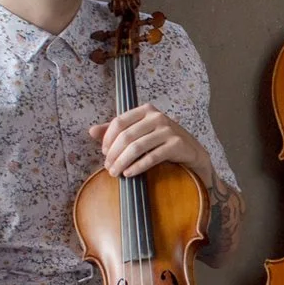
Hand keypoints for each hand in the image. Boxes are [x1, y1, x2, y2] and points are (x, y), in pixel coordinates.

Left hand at [88, 105, 211, 184]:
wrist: (192, 152)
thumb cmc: (162, 142)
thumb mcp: (139, 133)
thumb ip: (116, 131)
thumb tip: (91, 131)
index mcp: (146, 110)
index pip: (118, 122)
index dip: (107, 139)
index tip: (104, 153)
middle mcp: (157, 117)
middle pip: (126, 136)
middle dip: (114, 154)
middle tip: (108, 168)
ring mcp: (169, 130)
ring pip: (137, 147)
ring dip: (123, 162)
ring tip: (116, 173)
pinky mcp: (177, 144)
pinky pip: (152, 157)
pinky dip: (137, 167)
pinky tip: (129, 174)